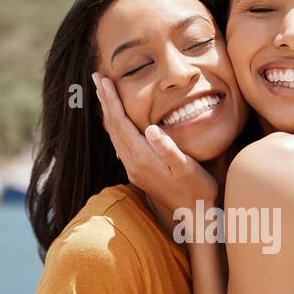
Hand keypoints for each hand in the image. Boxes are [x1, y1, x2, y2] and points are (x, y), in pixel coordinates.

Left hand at [92, 73, 217, 221]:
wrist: (194, 215)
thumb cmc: (197, 189)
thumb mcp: (187, 167)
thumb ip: (168, 148)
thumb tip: (151, 129)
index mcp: (142, 157)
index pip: (121, 122)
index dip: (111, 99)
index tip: (104, 79)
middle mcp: (133, 163)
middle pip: (113, 126)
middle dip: (105, 101)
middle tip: (96, 78)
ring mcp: (134, 169)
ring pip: (115, 135)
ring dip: (108, 113)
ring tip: (103, 94)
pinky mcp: (138, 173)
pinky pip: (120, 144)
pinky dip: (115, 126)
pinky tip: (117, 122)